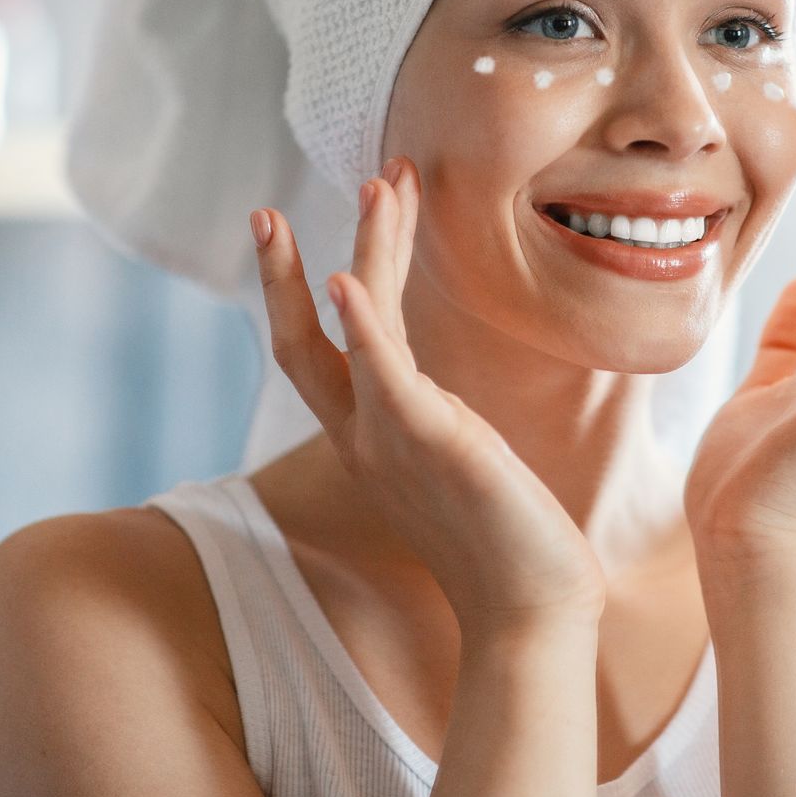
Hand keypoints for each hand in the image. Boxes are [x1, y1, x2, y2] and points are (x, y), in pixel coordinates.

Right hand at [252, 156, 605, 632]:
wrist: (531, 611)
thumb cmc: (505, 545)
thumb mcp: (458, 467)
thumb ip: (434, 427)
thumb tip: (441, 403)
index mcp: (368, 440)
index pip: (318, 353)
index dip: (304, 291)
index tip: (303, 234)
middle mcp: (364, 437)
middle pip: (301, 342)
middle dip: (280, 273)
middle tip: (264, 210)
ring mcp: (389, 439)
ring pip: (354, 329)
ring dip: (369, 250)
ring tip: (376, 184)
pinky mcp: (429, 442)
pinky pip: (385, 373)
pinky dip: (363, 325)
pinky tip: (345, 280)